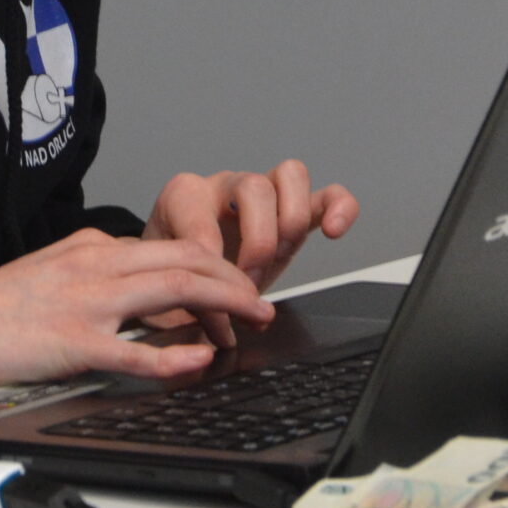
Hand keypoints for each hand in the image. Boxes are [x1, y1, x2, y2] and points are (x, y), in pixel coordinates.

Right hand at [0, 228, 274, 388]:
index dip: (217, 264)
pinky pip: (137, 349)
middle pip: (188, 258)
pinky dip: (177, 355)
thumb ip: (101, 276)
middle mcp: (99, 264)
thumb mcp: (57, 271)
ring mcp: (89, 302)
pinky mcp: (75, 342)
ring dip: (226, 302)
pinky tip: (202, 360)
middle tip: (263, 301)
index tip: (240, 283)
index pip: (174, 245)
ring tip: (255, 319)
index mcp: (95, 247)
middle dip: (236, 277)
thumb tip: (143, 289)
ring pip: (176, 289)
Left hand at [142, 159, 357, 343]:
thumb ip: (189, 306)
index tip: (211, 295)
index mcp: (184, 196)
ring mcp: (263, 193)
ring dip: (289, 225)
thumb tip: (219, 331)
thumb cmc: (175, 275)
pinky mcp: (295, 210)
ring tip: (279, 259)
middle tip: (249, 283)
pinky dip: (339, 208)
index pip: (202, 216)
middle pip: (254, 188)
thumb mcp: (169, 288)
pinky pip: (328, 194)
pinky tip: (334, 231)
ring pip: (291, 176)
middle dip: (257, 243)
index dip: (211, 261)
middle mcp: (225, 185)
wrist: (182, 272)